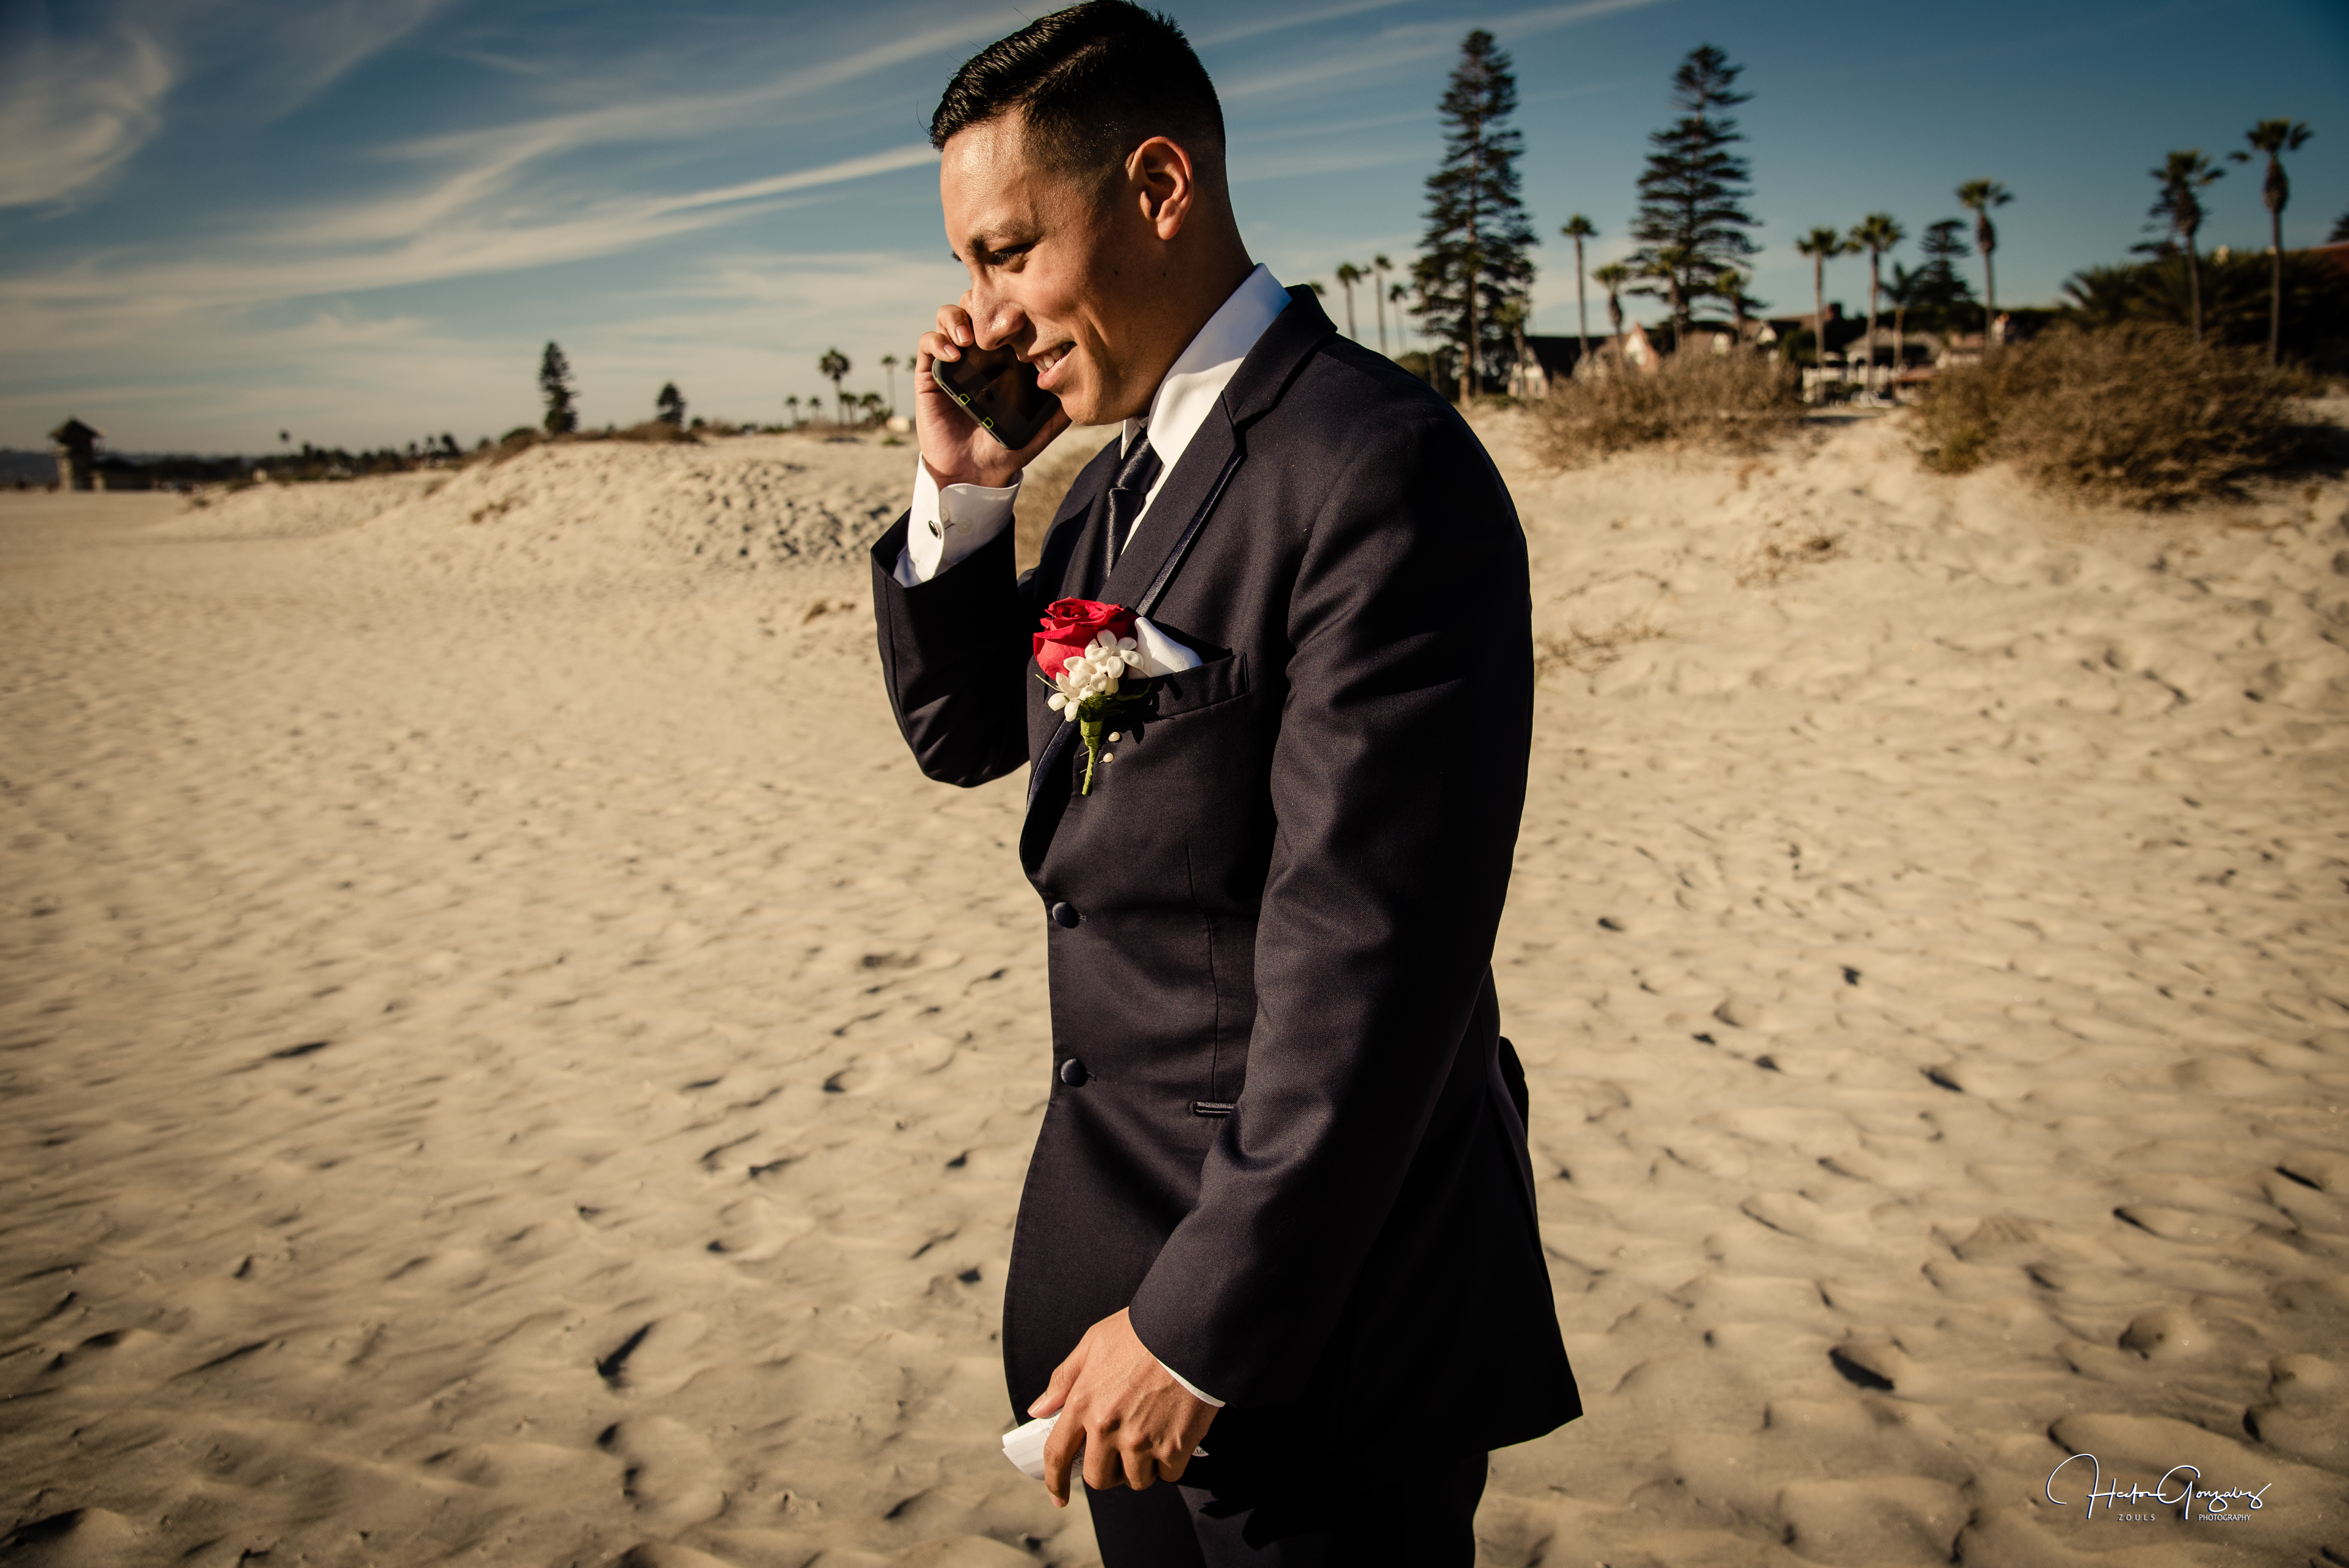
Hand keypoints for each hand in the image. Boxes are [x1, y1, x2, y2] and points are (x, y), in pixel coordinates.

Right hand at [914, 299, 1068, 489]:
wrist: (974, 472)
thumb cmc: (1006, 448)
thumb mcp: (1039, 427)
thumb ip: (1058, 409)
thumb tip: (1085, 386)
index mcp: (1003, 356)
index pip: (1004, 315)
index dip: (1013, 308)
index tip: (1026, 319)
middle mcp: (977, 351)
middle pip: (975, 304)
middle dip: (985, 303)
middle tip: (1000, 323)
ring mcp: (953, 359)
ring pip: (949, 315)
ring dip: (958, 317)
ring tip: (970, 338)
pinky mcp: (931, 372)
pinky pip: (927, 342)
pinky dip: (938, 340)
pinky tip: (954, 354)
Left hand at [1030, 1308, 1216, 1505]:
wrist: (1189, 1328)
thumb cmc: (1141, 1332)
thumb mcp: (1093, 1344)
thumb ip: (1063, 1379)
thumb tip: (1039, 1409)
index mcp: (1083, 1403)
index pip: (1058, 1455)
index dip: (1054, 1481)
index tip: (1057, 1496)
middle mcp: (1108, 1428)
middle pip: (1098, 1478)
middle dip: (1106, 1472)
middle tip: (1118, 1454)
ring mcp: (1141, 1440)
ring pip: (1135, 1480)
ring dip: (1140, 1468)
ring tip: (1149, 1440)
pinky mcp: (1174, 1446)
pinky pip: (1168, 1474)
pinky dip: (1169, 1464)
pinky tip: (1172, 1439)